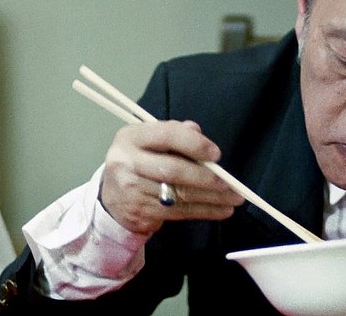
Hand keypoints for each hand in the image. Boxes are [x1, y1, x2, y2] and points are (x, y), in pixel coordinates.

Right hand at [100, 119, 244, 234]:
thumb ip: (175, 133)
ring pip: (178, 194)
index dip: (194, 144)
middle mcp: (127, 162)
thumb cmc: (140, 162)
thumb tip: (197, 132)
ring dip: (211, 198)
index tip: (216, 154)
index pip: (166, 135)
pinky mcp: (140, 211)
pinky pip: (179, 212)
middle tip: (229, 182)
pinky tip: (222, 210)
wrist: (111, 196)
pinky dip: (204, 211)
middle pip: (172, 170)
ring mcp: (132, 189)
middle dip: (205, 177)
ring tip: (233, 198)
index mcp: (131, 137)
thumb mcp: (150, 141)